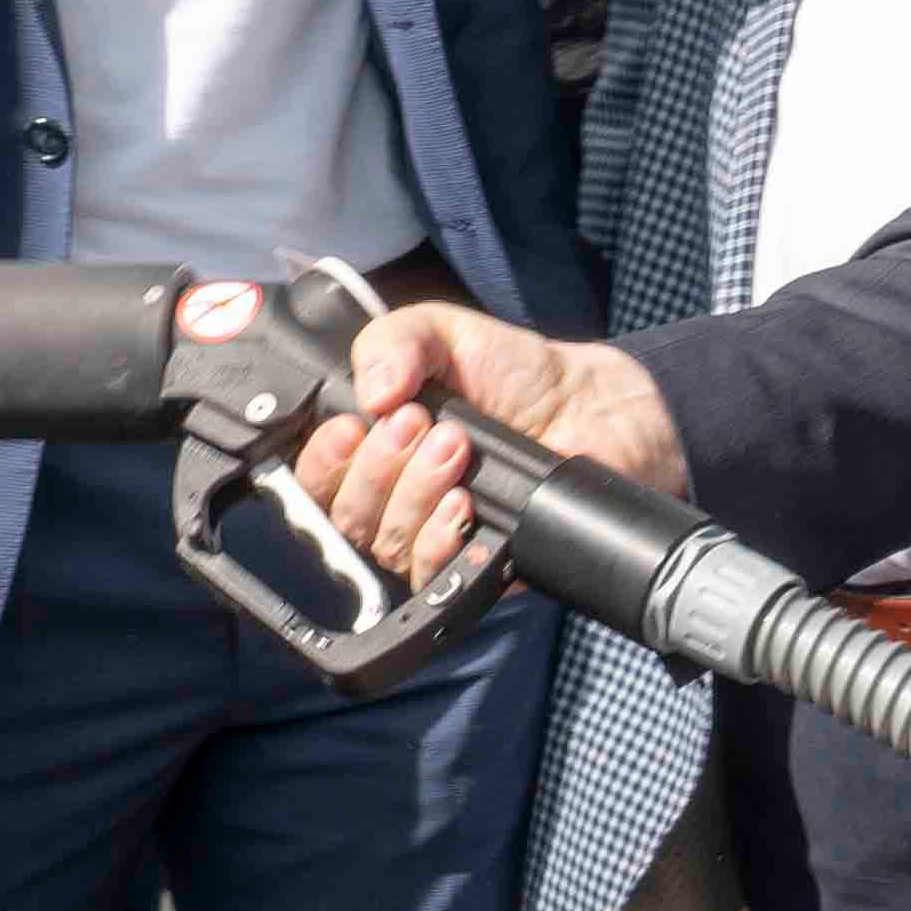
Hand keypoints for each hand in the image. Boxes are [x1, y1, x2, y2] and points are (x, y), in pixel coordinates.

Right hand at [289, 306, 683, 586]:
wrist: (594, 407)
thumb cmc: (516, 372)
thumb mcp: (444, 332)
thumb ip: (394, 340)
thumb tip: (369, 392)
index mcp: (374, 447)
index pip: (316, 478)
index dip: (324, 459)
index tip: (354, 424)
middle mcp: (394, 499)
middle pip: (345, 515)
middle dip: (378, 466)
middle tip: (423, 423)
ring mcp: (433, 536)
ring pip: (386, 543)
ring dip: (414, 492)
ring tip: (458, 447)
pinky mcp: (475, 566)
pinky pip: (433, 578)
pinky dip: (440, 539)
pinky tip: (463, 503)